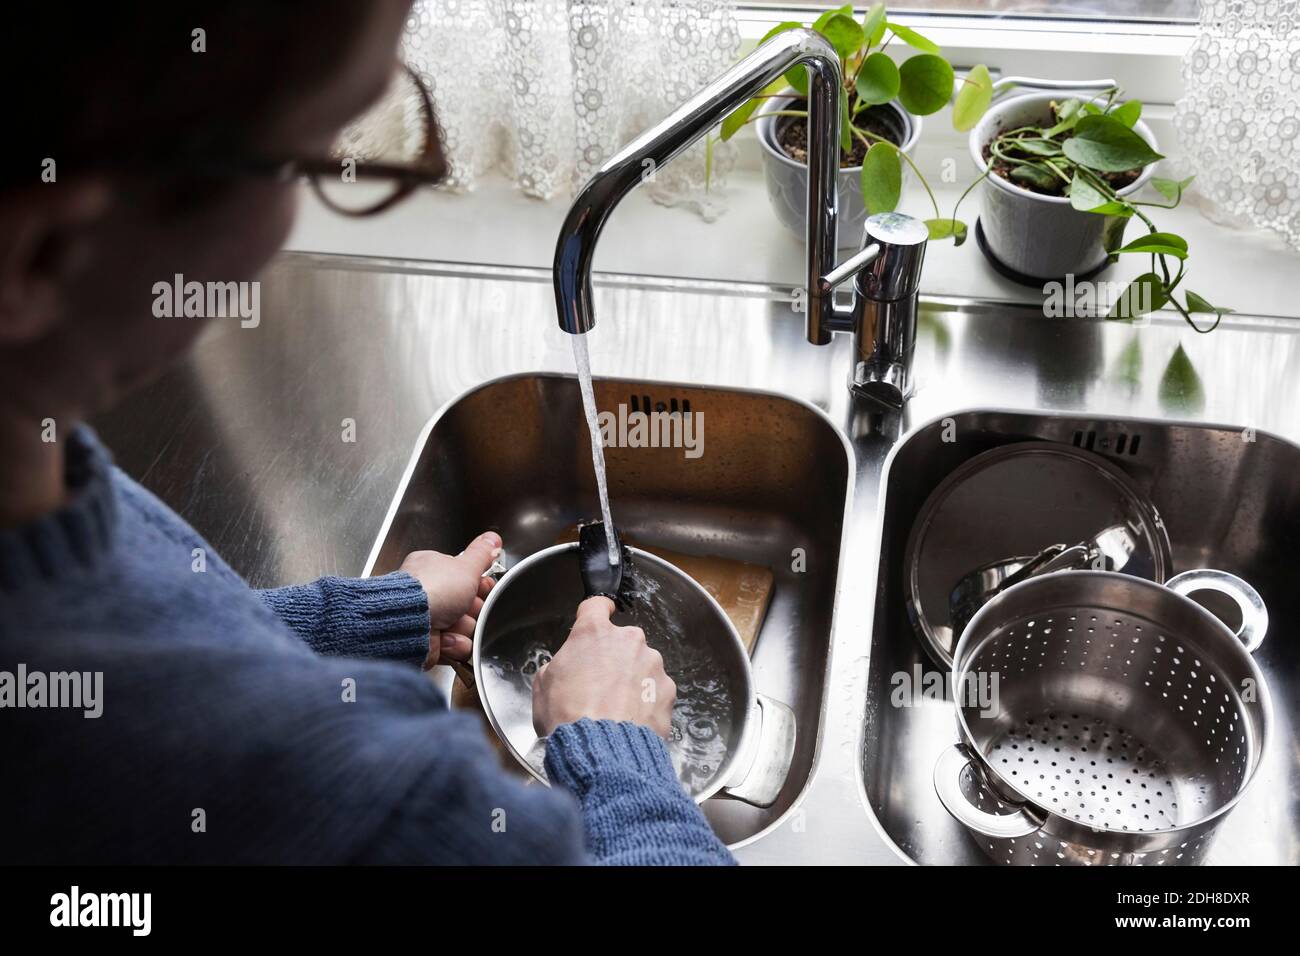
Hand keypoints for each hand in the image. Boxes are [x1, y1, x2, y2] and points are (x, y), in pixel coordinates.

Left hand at [399, 531, 500, 669]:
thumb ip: (481, 553)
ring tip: (451, 624)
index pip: (466, 577)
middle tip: (466, 607)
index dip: (480, 584)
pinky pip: (455, 646)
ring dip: (464, 628)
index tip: (485, 586)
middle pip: (469, 604)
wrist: (410, 624)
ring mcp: (428, 618)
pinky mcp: (429, 642)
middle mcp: (429, 593)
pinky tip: (445, 638)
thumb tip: (492, 539)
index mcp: (433, 569)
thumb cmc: (431, 591)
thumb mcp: (465, 566)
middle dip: (473, 609)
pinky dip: (454, 644)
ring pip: (465, 627)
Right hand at [532, 596, 675, 737]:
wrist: (601, 751)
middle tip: (599, 685)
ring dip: (632, 680)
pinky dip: (647, 701)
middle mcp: (628, 641)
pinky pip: (656, 689)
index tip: (601, 613)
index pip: (597, 605)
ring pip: (642, 665)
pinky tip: (631, 719)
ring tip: (616, 709)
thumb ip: (559, 664)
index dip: (597, 611)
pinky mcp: (667, 689)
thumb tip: (566, 668)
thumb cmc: (568, 718)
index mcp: (593, 633)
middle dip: (613, 658)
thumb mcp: (543, 685)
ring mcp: (651, 664)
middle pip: (622, 641)